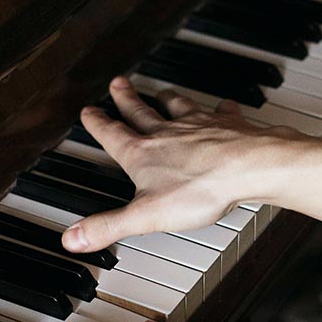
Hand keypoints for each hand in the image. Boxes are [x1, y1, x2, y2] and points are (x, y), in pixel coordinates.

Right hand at [63, 76, 321, 252]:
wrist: (249, 168)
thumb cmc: (201, 189)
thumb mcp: (145, 216)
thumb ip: (108, 225)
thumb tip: (73, 237)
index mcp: (143, 153)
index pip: (113, 134)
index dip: (98, 123)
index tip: (90, 111)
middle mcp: (168, 133)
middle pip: (141, 111)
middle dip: (127, 98)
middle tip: (119, 84)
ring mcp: (199, 125)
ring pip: (177, 106)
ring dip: (167, 98)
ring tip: (162, 91)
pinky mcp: (228, 125)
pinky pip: (221, 111)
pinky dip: (220, 108)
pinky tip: (222, 105)